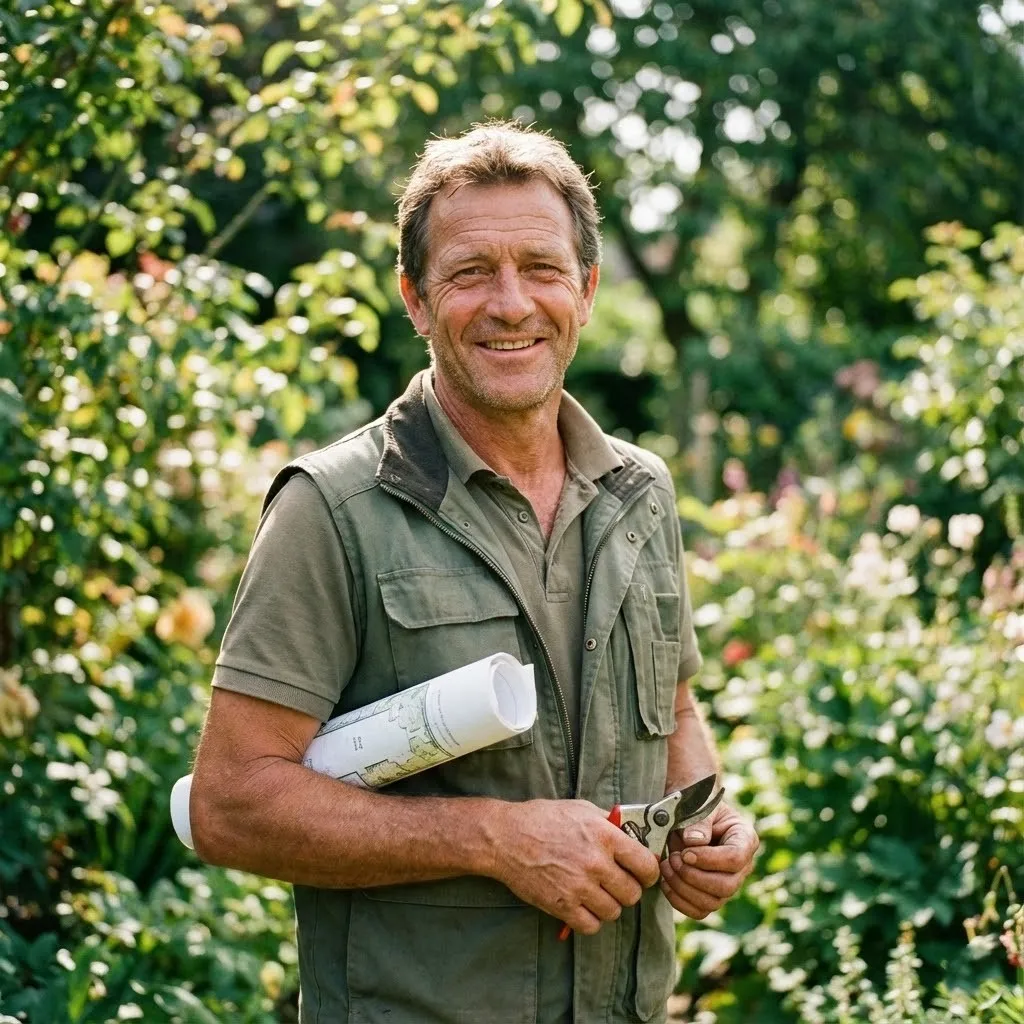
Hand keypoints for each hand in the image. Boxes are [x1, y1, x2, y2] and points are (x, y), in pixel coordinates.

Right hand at [490, 799, 661, 934]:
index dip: (649, 872)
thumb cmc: (543, 819)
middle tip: (617, 883)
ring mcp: (579, 887)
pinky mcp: (562, 906)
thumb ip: (609, 824)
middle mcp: (595, 863)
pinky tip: (583, 906)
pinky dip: (591, 920)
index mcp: (605, 836)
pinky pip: (591, 926)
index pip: (647, 865)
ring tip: (597, 894)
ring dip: (609, 905)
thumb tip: (633, 835)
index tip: (643, 873)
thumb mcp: (581, 809)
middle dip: (628, 890)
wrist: (506, 837)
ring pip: (614, 912)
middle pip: (633, 893)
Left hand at [659, 801, 757, 919]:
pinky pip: (699, 911)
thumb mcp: (698, 805)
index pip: (735, 859)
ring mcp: (727, 883)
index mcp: (744, 839)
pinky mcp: (711, 895)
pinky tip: (666, 882)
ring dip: (683, 888)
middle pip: (726, 886)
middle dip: (693, 876)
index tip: (685, 852)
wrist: (685, 812)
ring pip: (712, 902)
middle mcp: (741, 866)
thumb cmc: (696, 806)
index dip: (709, 859)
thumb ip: (698, 822)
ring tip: (666, 866)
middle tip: (672, 858)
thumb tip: (694, 842)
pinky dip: (679, 900)